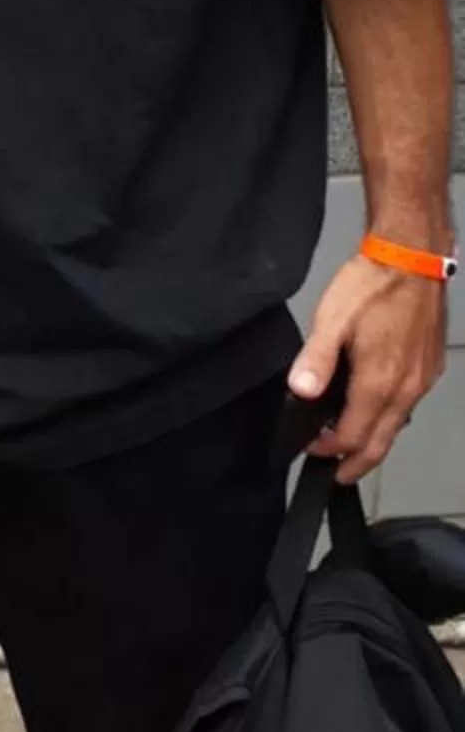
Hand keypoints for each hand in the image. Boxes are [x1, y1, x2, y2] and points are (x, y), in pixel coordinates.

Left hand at [288, 252, 448, 484]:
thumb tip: (301, 393)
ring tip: (352, 444)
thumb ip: (315, 360)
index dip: (330, 450)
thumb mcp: (332, 319)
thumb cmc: (371, 285)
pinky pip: (409, 404)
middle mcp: (407, 388)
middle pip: (382, 441)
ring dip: (375, 439)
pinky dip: (390, 416)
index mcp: (380, 382)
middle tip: (338, 475)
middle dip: (358, 462)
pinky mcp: (430, 366)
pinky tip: (376, 408)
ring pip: (398, 424)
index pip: (354, 436)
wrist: (412, 256)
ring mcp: (423, 378)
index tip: (311, 449)